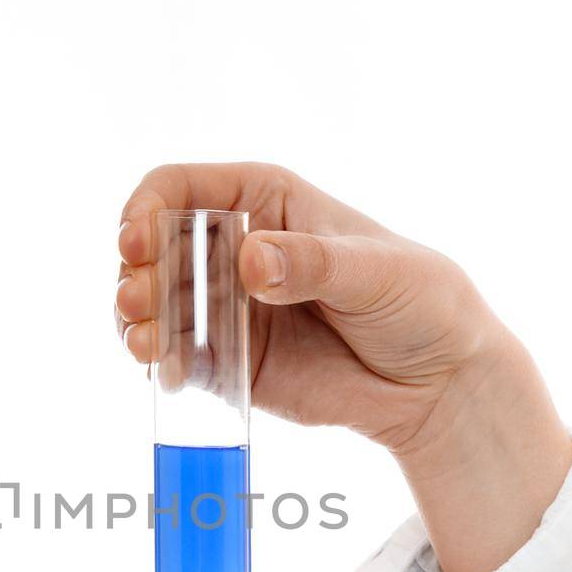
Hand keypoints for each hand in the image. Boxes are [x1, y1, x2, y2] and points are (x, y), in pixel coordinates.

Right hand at [115, 163, 571, 571]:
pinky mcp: (228, 360)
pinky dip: (161, 364)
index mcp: (263, 200)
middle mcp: (233, 248)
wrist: (437, 382)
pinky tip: (166, 375)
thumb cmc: (419, 302)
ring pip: (155, 305)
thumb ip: (312, 264)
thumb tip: (251, 263)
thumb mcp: (374, 272)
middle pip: (155, 249)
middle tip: (139, 302)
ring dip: (138, 321)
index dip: (146, 208)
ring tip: (145, 346)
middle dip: (136, 272)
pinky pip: (178, 357)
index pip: (180, 188)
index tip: (135, 239)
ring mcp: (226, 307)